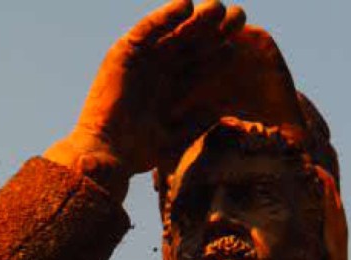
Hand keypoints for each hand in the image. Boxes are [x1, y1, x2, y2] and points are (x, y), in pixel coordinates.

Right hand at [70, 1, 246, 175]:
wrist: (107, 153)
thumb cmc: (138, 153)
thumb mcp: (176, 137)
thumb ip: (196, 122)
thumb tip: (220, 109)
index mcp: (171, 90)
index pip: (200, 68)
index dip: (220, 56)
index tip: (243, 47)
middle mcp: (158, 72)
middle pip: (191, 46)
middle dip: (214, 32)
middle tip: (239, 17)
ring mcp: (142, 60)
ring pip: (174, 33)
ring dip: (195, 19)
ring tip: (217, 8)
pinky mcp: (125, 52)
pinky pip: (149, 28)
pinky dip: (165, 16)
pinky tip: (186, 5)